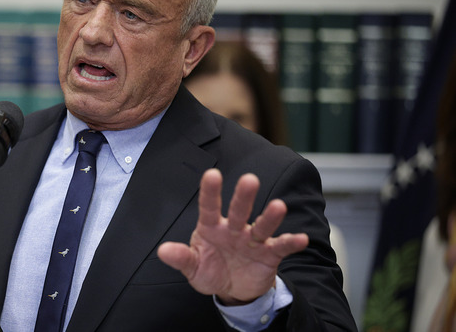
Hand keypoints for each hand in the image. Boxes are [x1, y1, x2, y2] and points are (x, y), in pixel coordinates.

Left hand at [157, 168, 308, 304]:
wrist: (232, 289)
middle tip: (249, 179)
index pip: (209, 207)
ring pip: (262, 225)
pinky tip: (301, 238)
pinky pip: (281, 246)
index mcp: (211, 227)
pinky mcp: (269, 254)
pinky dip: (291, 242)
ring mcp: (252, 240)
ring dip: (270, 216)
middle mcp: (233, 229)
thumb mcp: (193, 267)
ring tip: (279, 206)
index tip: (212, 174)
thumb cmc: (210, 270)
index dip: (210, 192)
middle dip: (243, 196)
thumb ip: (181, 258)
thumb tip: (163, 251)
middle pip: (239, 210)